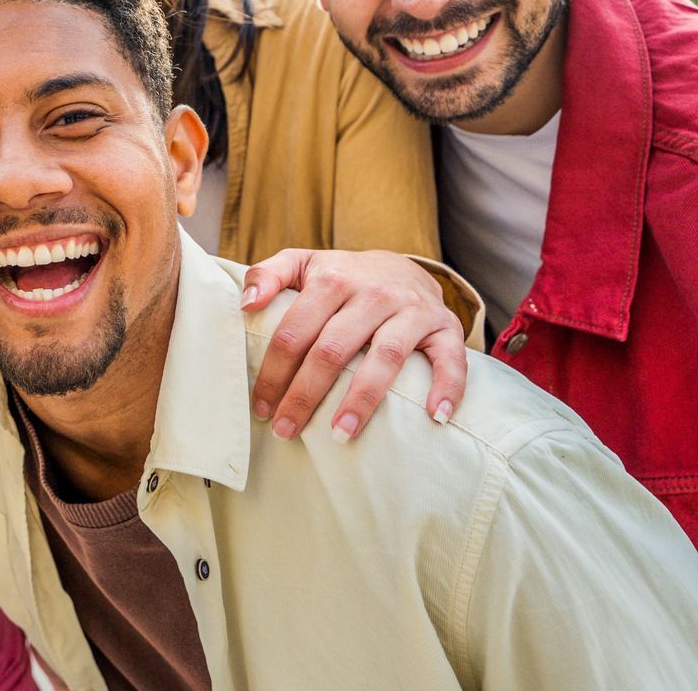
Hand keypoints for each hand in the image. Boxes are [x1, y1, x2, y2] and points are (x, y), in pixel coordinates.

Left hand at [241, 248, 465, 442]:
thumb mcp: (302, 263)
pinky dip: (447, 387)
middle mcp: (372, 294)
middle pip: (333, 349)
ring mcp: (411, 310)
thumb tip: (246, 304)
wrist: (402, 266)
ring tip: (341, 433)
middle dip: (306, 394)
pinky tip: (434, 416)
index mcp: (332, 280)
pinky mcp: (445, 326)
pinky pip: (451, 359)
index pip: (295, 332)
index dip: (274, 372)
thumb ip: (268, 275)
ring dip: (363, 399)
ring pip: (386, 357)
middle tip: (286, 430)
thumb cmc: (341, 277)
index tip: (262, 408)